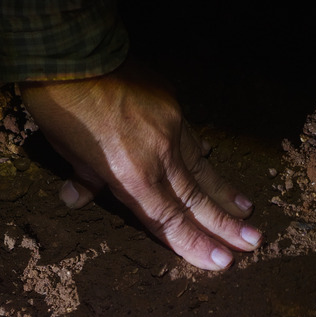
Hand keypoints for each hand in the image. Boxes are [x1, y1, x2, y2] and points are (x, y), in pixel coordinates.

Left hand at [20, 62, 261, 269]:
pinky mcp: (173, 104)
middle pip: (196, 198)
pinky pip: (192, 137)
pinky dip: (204, 155)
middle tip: (254, 242)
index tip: (222, 262)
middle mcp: (158, 156)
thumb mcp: (67, 151)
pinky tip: (215, 164)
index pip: (168, 219)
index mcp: (131, 176)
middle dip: (225, 224)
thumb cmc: (61, 109)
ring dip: (225, 192)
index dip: (195, 243)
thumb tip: (76, 198)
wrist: (74, 54)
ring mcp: (170, 127)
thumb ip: (84, 178)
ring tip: (248, 211)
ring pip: (202, 167)